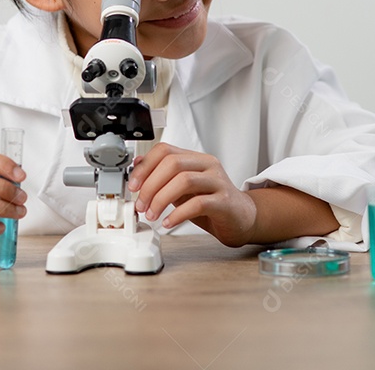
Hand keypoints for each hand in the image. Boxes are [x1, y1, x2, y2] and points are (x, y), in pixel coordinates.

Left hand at [127, 143, 257, 246]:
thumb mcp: (183, 188)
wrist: (241, 218)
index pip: (165, 150)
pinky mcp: (224, 201)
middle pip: (172, 164)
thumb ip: (164, 178)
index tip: (132, 185)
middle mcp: (208, 166)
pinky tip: (168, 223)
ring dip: (161, 199)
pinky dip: (178, 214)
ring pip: (184, 181)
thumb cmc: (212, 203)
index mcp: (196, 159)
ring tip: (152, 215)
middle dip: (150, 185)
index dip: (144, 167)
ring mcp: (218, 182)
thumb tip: (137, 168)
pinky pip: (198, 203)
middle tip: (141, 204)